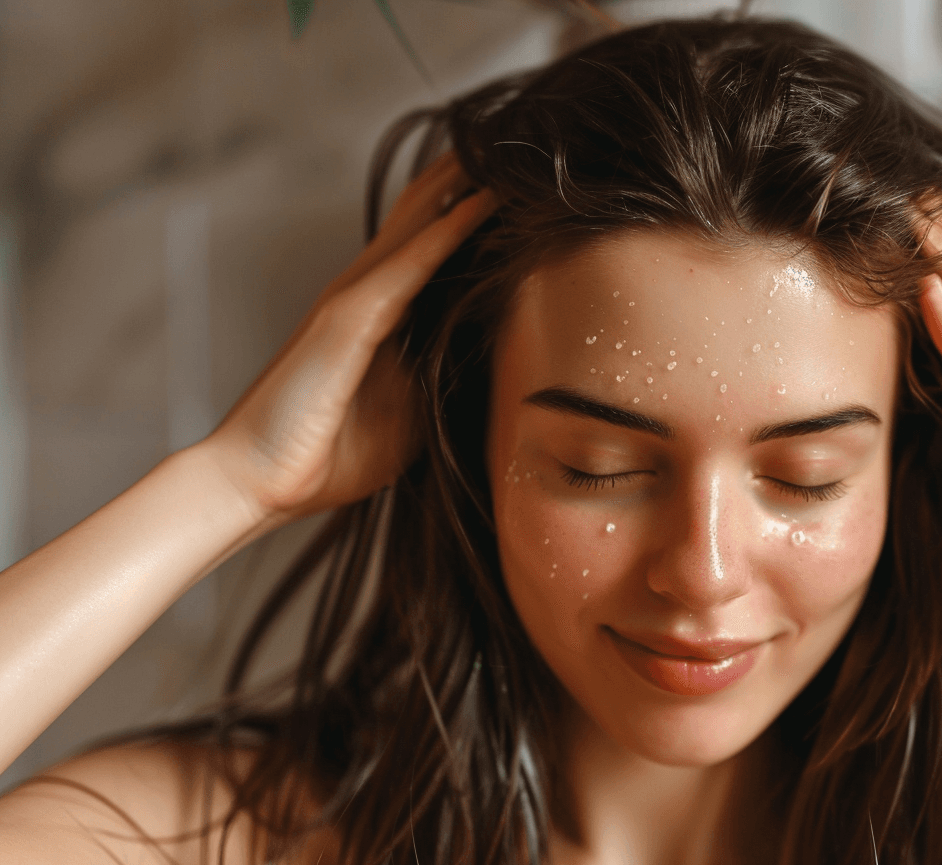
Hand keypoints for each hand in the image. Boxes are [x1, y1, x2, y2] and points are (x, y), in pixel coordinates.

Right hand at [200, 152, 496, 527]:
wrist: (258, 482)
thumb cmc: (330, 453)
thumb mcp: (408, 415)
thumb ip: (440, 380)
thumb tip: (492, 371)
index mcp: (380, 315)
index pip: (431, 247)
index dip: (471, 211)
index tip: (522, 187)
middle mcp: (365, 292)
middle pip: (423, 215)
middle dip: (469, 178)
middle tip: (520, 144)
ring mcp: (355, 298)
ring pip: (419, 222)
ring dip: (464, 184)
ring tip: (510, 146)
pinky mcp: (349, 317)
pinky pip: (411, 264)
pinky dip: (449, 230)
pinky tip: (484, 202)